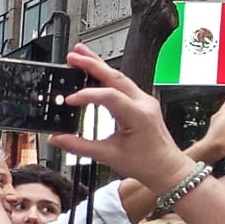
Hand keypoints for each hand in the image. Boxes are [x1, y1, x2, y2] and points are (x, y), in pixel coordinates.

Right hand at [53, 44, 197, 187]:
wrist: (167, 168)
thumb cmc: (145, 163)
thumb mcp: (109, 156)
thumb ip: (80, 146)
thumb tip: (58, 138)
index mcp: (137, 115)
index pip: (108, 96)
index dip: (87, 95)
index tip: (69, 100)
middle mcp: (143, 103)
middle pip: (115, 77)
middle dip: (93, 64)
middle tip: (73, 56)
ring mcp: (144, 101)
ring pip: (119, 77)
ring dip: (99, 66)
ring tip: (80, 55)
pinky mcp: (141, 103)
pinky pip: (123, 85)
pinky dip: (106, 77)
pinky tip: (94, 73)